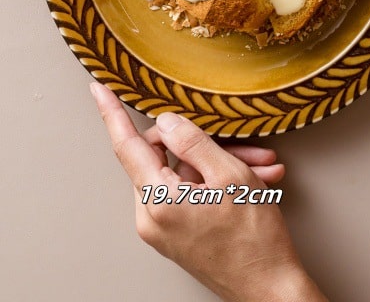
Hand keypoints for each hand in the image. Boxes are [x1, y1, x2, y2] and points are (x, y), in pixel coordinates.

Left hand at [91, 82, 327, 301]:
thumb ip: (193, 142)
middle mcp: (152, 217)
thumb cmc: (255, 240)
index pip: (127, 145)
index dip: (112, 113)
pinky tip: (252, 181)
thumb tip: (166, 121)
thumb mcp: (229, 176)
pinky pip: (188, 192)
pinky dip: (216, 183)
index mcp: (159, 200)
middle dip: (205, 144)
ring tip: (258, 167)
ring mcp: (163, 228)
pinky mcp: (176, 234)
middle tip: (243, 145)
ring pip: (183, 174)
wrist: (270, 291)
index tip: (98, 89)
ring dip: (219, 164)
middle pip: (165, 157)